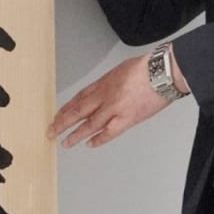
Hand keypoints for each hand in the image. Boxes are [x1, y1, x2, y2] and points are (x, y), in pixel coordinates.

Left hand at [47, 52, 170, 147]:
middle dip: (63, 122)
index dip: (66, 108)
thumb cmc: (144, 69)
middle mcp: (104, 96)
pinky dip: (99, 139)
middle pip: (78, 111)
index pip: (78, 98)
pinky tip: (90, 144)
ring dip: (76, 134)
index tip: (58, 115)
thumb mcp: (119, 71)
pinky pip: (110, 132)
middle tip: (51, 130)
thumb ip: (109, 84)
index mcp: (102, 83)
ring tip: (65, 142)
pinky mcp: (127, 119)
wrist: (161, 73)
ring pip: (90, 124)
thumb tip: (103, 93)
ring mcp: (114, 108)